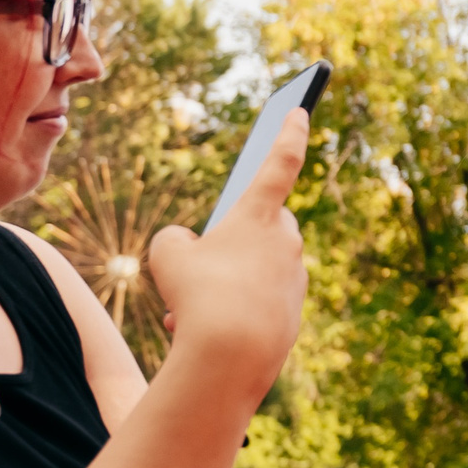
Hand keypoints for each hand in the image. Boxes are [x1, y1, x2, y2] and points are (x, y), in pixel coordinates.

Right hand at [150, 109, 307, 392]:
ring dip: (223, 285)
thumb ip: (176, 241)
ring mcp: (294, 278)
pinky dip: (231, 314)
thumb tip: (189, 247)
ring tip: (186, 311)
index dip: (289, 133)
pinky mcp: (293, 313)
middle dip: (232, 241)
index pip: (281, 162)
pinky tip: (203, 334)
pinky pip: (257, 304)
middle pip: (261, 226)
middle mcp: (287, 242)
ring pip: (254, 271)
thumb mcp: (168, 257)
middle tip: (201, 264)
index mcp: (261, 215)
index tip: (299, 111)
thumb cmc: (198, 295)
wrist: (232, 357)